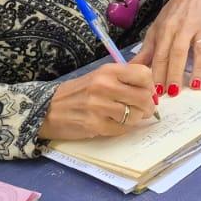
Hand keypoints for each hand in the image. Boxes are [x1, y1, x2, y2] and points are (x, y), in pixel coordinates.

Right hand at [39, 62, 155, 142]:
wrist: (47, 109)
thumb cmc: (79, 92)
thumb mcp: (100, 77)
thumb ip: (124, 81)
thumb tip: (153, 91)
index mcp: (108, 71)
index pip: (144, 74)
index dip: (150, 86)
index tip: (146, 92)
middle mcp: (104, 86)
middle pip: (143, 97)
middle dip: (147, 106)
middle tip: (143, 109)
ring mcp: (98, 106)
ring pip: (135, 115)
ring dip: (135, 119)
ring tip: (126, 116)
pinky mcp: (94, 124)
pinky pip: (122, 129)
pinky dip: (122, 128)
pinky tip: (113, 123)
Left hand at [133, 0, 200, 93]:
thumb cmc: (174, 13)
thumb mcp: (157, 27)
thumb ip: (147, 50)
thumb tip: (131, 68)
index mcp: (166, 29)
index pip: (160, 54)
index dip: (157, 73)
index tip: (155, 91)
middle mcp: (183, 29)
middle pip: (178, 53)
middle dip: (175, 73)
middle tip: (172, 93)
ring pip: (200, 50)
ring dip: (198, 69)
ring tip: (196, 86)